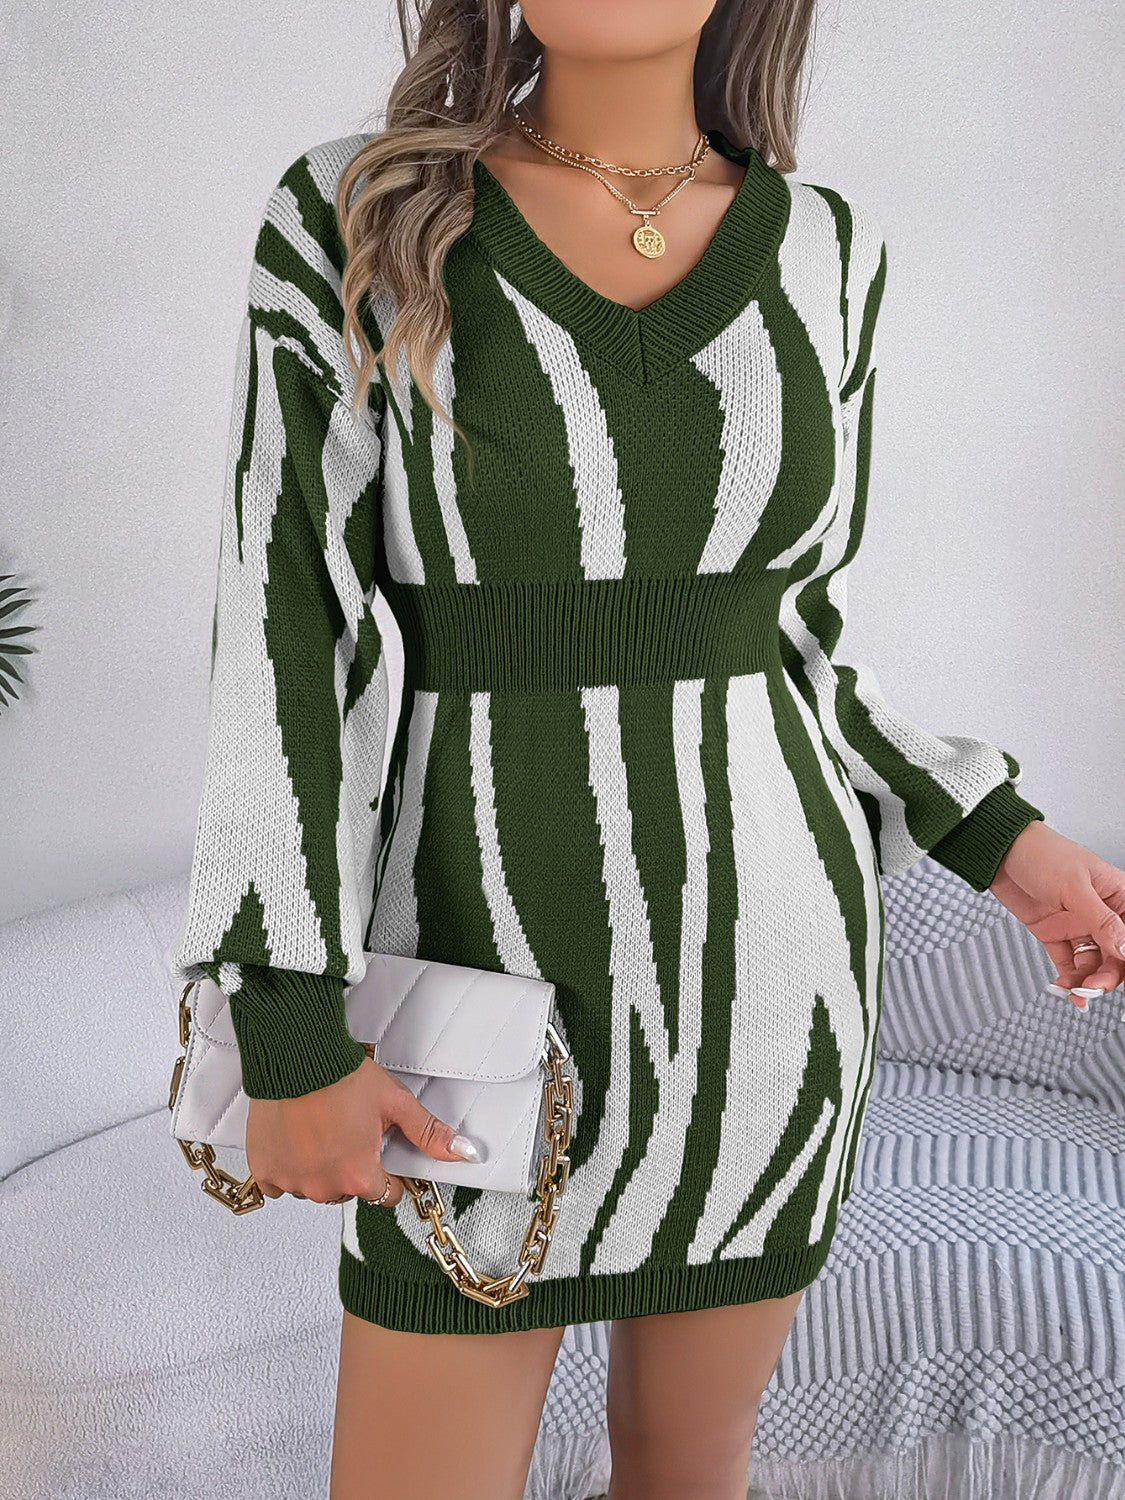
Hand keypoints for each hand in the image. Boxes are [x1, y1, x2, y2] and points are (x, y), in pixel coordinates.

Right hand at [245, 1054, 483, 1205]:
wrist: (296, 1055)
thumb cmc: (341, 1076)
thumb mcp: (394, 1103)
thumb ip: (428, 1133)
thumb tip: (461, 1152)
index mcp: (359, 1175)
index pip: (385, 1195)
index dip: (387, 1174)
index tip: (378, 1153)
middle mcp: (324, 1186)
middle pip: (348, 1190)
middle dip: (351, 1167)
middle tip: (348, 1131)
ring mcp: (292, 1180)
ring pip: (314, 1186)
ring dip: (319, 1167)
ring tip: (321, 1129)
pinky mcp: (265, 1170)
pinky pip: (279, 1182)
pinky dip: (288, 1165)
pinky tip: (296, 1138)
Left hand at [988, 820, 1124, 1009]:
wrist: (999, 852)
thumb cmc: (1040, 852)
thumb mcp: (1075, 887)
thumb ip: (1101, 921)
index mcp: (1116, 895)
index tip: (1121, 970)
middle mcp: (1099, 913)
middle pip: (1116, 954)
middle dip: (1109, 975)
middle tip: (1094, 988)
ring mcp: (1077, 924)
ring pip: (1094, 963)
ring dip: (1088, 980)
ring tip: (1078, 992)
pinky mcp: (1054, 933)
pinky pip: (1068, 962)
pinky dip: (1068, 978)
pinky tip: (1065, 988)